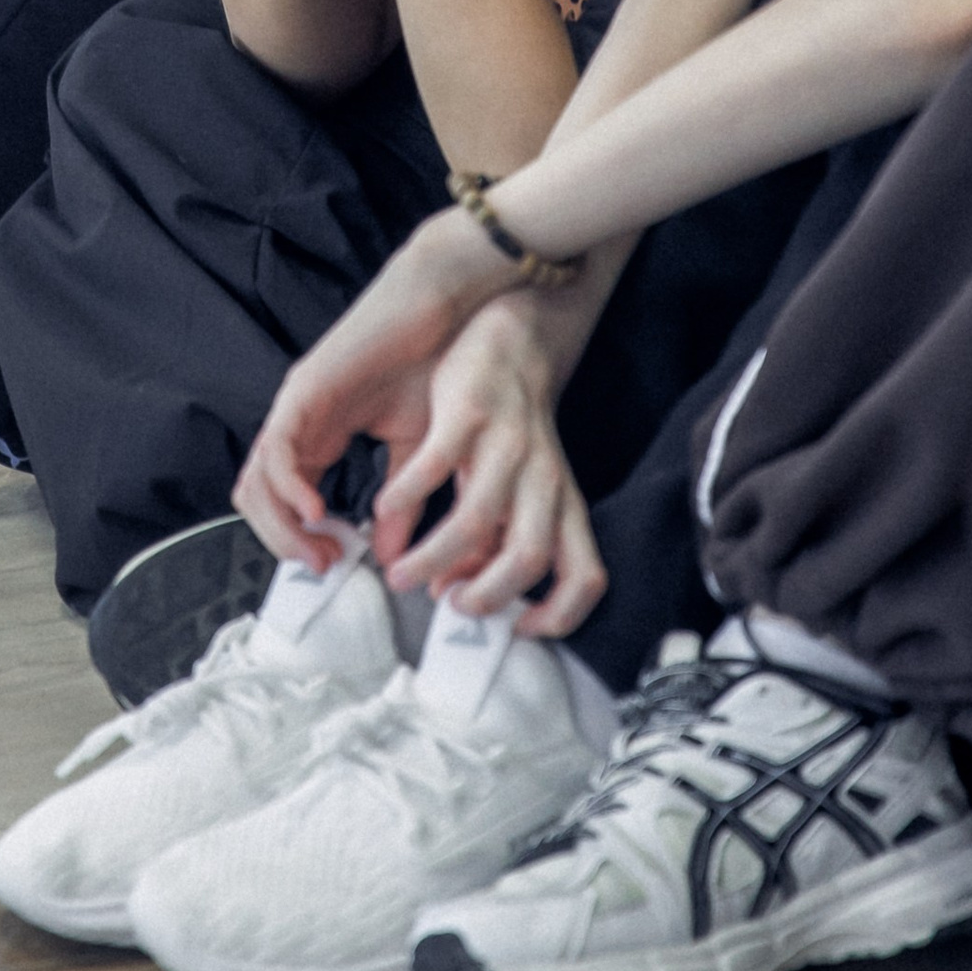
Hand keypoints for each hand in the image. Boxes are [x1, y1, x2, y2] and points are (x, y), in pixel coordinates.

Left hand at [237, 203, 519, 564]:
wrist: (446, 310)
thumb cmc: (432, 364)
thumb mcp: (418, 451)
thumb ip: (400, 502)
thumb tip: (389, 556)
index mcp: (318, 439)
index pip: (284, 504)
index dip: (301, 542)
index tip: (337, 565)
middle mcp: (298, 427)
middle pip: (257, 500)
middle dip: (285, 544)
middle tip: (325, 565)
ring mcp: (295, 409)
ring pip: (257, 483)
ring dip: (281, 527)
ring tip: (320, 548)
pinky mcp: (302, 391)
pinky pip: (277, 450)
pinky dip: (288, 489)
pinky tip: (316, 512)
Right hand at [373, 293, 605, 633]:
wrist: (514, 340)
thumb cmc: (508, 428)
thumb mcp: (507, 488)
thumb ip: (480, 541)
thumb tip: (440, 587)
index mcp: (562, 505)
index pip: (587, 575)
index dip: (560, 614)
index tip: (518, 630)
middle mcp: (544, 480)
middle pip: (528, 556)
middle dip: (484, 595)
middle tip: (445, 605)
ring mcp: (510, 446)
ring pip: (477, 517)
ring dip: (434, 557)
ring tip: (399, 572)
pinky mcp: (470, 414)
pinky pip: (436, 465)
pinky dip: (408, 497)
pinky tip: (384, 509)